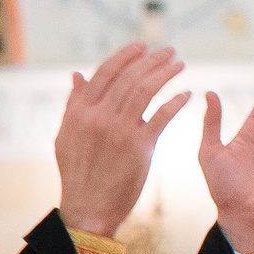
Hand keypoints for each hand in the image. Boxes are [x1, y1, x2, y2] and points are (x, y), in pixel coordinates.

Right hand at [55, 42, 190, 236]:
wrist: (88, 208)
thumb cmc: (78, 173)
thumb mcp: (66, 136)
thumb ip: (73, 104)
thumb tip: (77, 74)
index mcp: (79, 112)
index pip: (105, 72)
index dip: (125, 55)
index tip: (142, 46)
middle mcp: (98, 117)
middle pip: (129, 77)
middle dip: (152, 59)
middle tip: (169, 51)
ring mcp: (119, 131)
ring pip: (146, 91)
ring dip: (166, 73)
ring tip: (180, 65)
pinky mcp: (139, 148)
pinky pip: (162, 117)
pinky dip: (176, 102)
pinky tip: (187, 94)